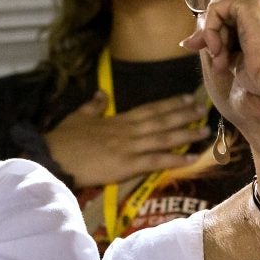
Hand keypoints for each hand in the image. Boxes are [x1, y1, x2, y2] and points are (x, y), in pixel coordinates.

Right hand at [44, 92, 208, 187]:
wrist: (55, 157)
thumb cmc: (64, 139)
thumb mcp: (78, 117)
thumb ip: (93, 105)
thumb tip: (101, 94)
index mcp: (118, 120)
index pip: (150, 109)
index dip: (170, 103)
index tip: (187, 97)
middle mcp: (128, 131)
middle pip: (162, 121)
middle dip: (184, 114)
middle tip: (203, 109)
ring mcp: (130, 148)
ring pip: (164, 139)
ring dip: (186, 134)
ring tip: (204, 130)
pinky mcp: (128, 166)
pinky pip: (157, 161)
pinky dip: (176, 159)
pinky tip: (192, 158)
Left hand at [182, 0, 259, 94]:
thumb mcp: (235, 56)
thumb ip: (216, 43)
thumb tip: (186, 42)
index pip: (234, 16)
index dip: (219, 34)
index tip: (216, 55)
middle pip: (225, 13)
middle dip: (213, 36)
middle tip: (218, 60)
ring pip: (219, 11)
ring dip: (214, 39)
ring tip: (222, 61)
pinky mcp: (248, 1)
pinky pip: (215, 10)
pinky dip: (211, 31)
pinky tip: (219, 50)